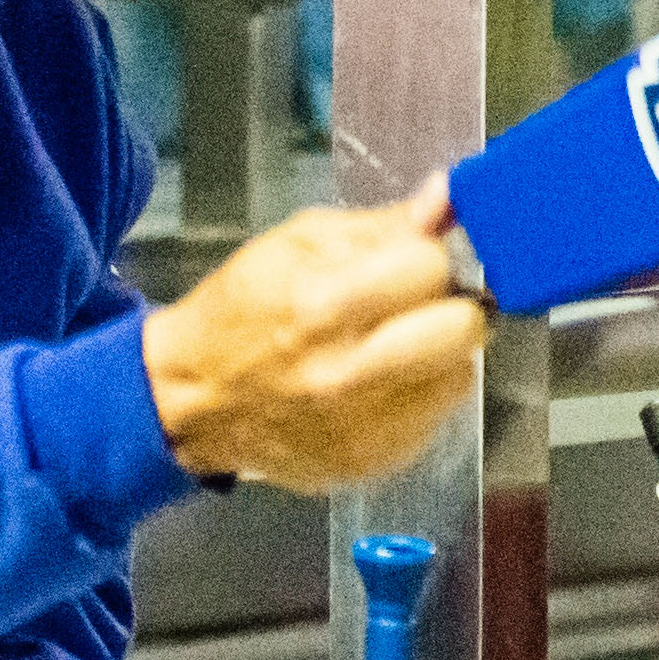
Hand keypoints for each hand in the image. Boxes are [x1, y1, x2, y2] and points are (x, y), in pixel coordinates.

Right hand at [139, 181, 487, 489]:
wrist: (193, 401)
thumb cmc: (243, 312)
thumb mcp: (296, 243)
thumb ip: (381, 225)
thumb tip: (447, 198)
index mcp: (322, 305)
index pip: (431, 267)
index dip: (425, 257)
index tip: (409, 263)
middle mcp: (348, 372)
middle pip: (465, 328)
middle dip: (451, 306)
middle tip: (419, 305)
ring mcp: (364, 426)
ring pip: (460, 374)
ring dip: (439, 353)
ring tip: (393, 344)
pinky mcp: (373, 461)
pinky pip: (437, 417)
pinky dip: (421, 393)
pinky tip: (380, 382)